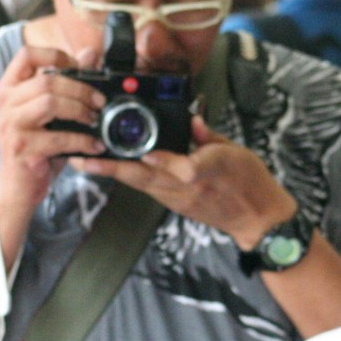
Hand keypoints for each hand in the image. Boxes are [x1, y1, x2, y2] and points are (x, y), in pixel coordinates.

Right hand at [0, 46, 107, 214]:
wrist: (19, 187)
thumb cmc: (37, 147)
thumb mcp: (50, 114)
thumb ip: (66, 84)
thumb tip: (90, 54)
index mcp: (8, 89)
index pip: (26, 55)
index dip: (56, 55)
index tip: (78, 68)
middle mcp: (4, 103)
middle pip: (46, 80)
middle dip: (80, 89)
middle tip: (100, 102)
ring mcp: (11, 126)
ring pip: (49, 102)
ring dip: (80, 110)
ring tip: (96, 120)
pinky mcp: (23, 148)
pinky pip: (59, 137)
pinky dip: (83, 140)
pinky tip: (95, 145)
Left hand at [69, 115, 296, 248]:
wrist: (259, 220)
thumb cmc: (251, 182)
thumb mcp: (233, 151)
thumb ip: (206, 135)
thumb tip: (190, 120)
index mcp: (203, 171)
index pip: (172, 164)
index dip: (151, 157)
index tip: (130, 149)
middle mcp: (185, 188)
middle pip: (142, 177)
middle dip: (110, 168)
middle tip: (81, 158)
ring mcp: (178, 199)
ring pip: (139, 184)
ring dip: (112, 174)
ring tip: (85, 162)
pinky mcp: (176, 205)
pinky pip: (148, 189)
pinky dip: (129, 179)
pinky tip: (113, 170)